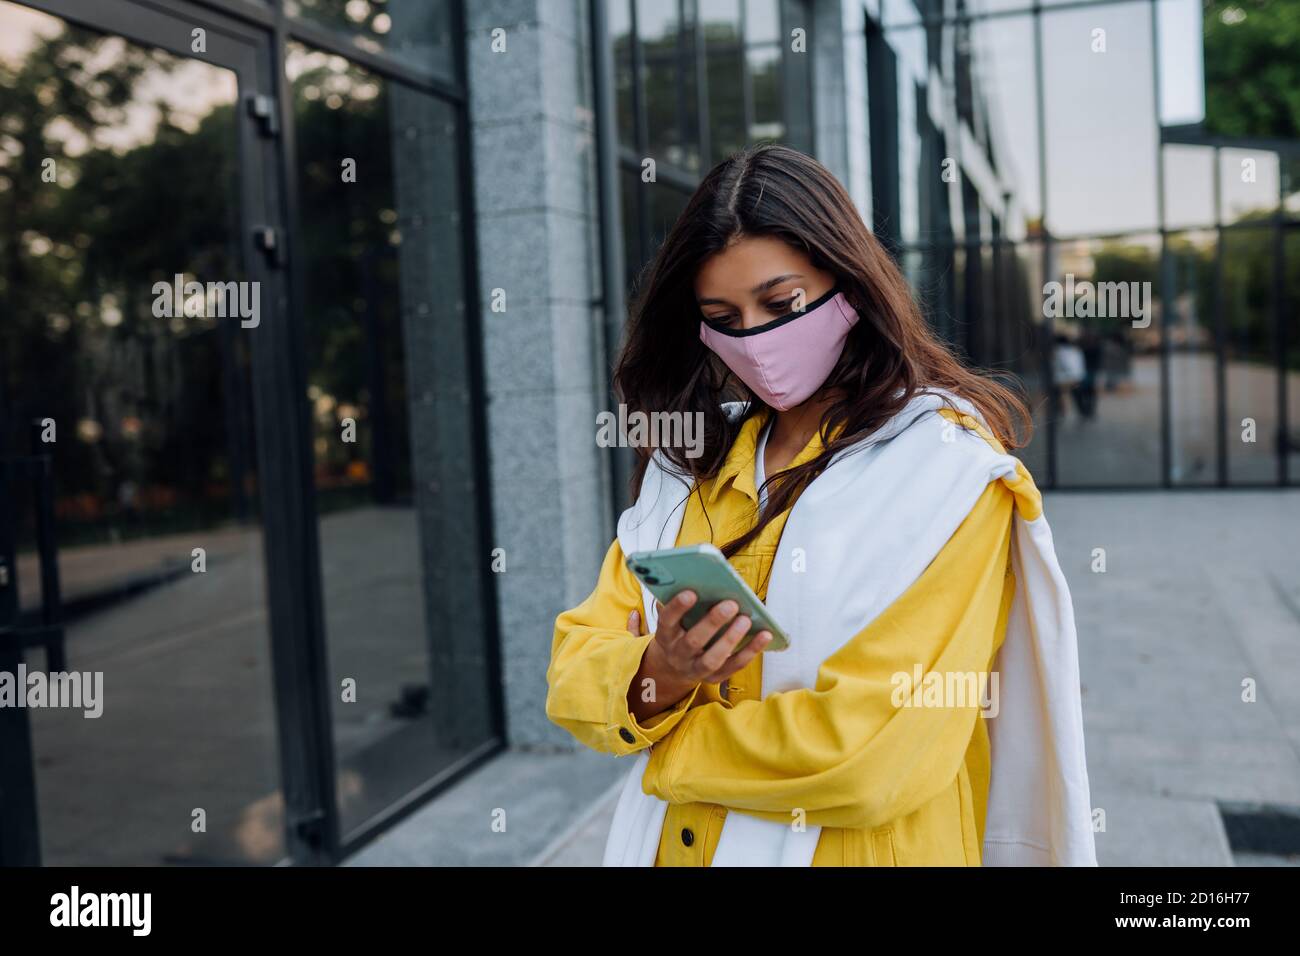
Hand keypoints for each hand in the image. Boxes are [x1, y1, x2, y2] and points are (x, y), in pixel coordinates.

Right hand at [626, 591, 772, 721]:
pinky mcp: (714, 677)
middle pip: (693, 641)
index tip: (691, 592)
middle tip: (731, 604)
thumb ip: (679, 603)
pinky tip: (764, 635)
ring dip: (731, 639)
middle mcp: (678, 654)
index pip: (666, 621)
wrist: (674, 667)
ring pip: (713, 659)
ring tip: (746, 619)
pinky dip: (750, 651)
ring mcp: (696, 669)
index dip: (677, 608)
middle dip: (713, 622)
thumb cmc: (679, 632)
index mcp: (665, 635)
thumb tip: (697, 580)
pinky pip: (734, 666)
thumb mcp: (673, 620)